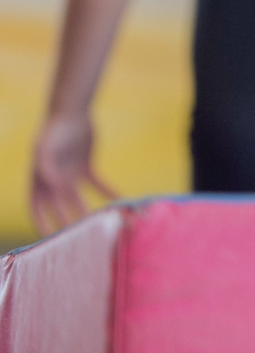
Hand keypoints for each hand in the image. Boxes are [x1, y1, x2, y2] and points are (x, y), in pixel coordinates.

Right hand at [30, 113, 116, 236]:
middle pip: (59, 207)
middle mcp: (53, 181)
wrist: (71, 113)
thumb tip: (54, 186)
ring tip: (98, 225)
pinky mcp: (85, 168)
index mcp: (38, 180)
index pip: (36, 207)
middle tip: (78, 239)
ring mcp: (69, 175)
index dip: (41, 223)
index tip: (49, 239)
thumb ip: (46, 166)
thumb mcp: (44, 147)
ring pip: (79, 199)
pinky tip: (119, 199)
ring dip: (87, 211)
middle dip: (67, 222)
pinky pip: (97, 184)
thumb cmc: (53, 129)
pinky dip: (107, 191)